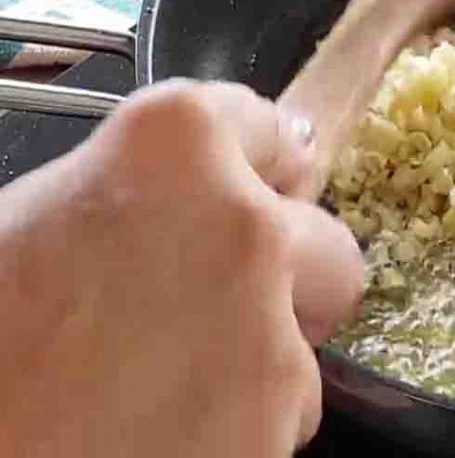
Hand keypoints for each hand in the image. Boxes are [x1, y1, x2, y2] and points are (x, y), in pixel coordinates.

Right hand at [0, 81, 363, 455]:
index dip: (258, 165)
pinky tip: (173, 429)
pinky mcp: (279, 413)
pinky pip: (293, 403)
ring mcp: (270, 322)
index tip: (259, 185)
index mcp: (171, 147)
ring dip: (268, 347)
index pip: (263, 126)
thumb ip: (137, 186)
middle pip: (321, 235)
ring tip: (173, 378)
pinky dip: (250, 418)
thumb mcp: (34, 218)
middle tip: (221, 301)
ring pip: (311, 328)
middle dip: (289, 268)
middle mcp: (242, 222)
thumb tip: (188, 186)